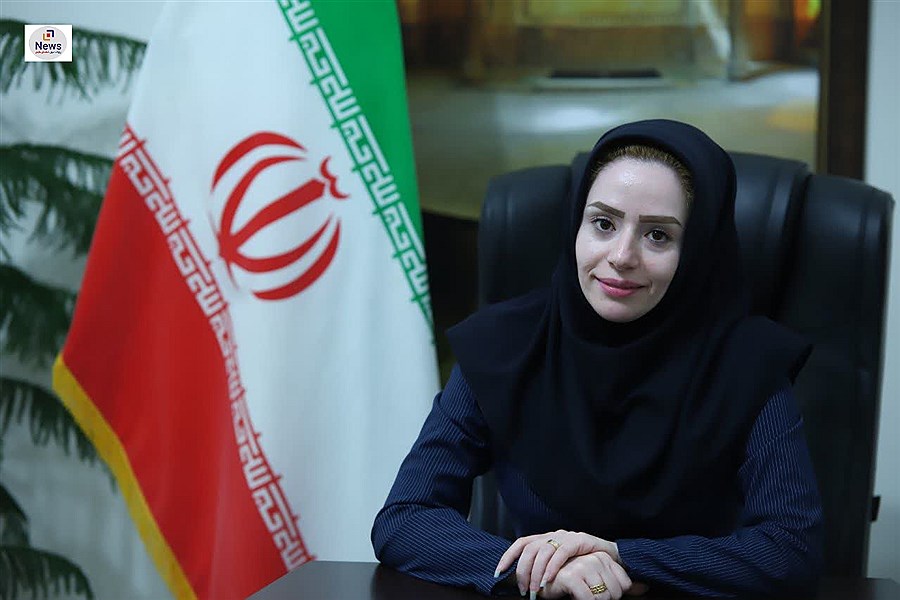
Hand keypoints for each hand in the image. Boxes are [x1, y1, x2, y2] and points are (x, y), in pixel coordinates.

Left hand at [495, 530, 618, 596]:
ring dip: (536, 572)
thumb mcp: (560, 565)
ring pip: (543, 550)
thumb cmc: (584, 564)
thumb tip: (524, 583)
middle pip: (530, 548)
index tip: (499, 573)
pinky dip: (553, 566)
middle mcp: (554, 534)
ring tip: (535, 590)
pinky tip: (548, 580)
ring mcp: (567, 536)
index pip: (522, 543)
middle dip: (523, 570)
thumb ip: (544, 568)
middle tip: (524, 590)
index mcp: (546, 539)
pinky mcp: (580, 540)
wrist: (612, 557)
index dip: (508, 556)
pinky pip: (561, 552)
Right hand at [539, 551, 637, 599]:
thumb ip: (622, 584)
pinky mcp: (571, 576)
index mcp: (603, 556)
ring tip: (578, 596)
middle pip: (615, 593)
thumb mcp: (599, 581)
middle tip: (586, 596)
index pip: (624, 585)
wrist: (542, 582)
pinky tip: (573, 597)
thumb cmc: (571, 582)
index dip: (612, 596)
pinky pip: (589, 599)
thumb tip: (645, 587)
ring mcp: (583, 565)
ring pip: (603, 597)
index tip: (596, 594)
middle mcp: (595, 557)